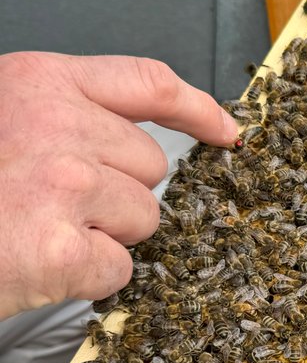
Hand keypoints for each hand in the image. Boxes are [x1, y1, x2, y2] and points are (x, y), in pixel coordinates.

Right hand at [0, 52, 238, 319]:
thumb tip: (125, 144)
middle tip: (55, 204)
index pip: (148, 83)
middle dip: (119, 193)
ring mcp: (62, 186)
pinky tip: (39, 265)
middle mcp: (56, 124)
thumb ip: (58, 116)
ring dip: (106, 236)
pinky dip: (89, 279)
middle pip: (150, 166)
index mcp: (37, 82)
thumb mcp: (0, 119)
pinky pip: (120, 269)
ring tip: (38, 231)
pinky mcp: (61, 250)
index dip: (199, 109)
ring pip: (144, 218)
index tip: (228, 132)